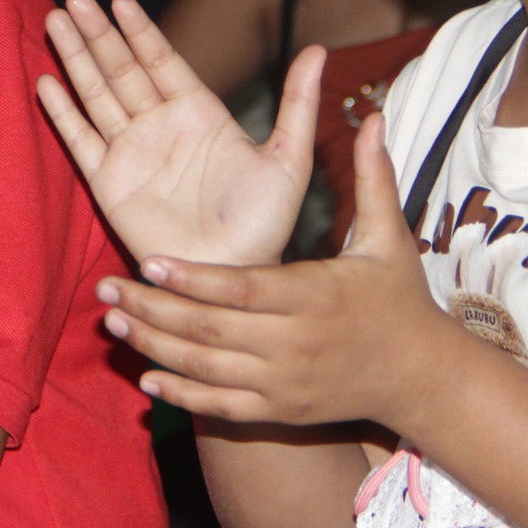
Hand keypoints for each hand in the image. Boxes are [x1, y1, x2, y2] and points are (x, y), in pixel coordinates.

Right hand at [37, 0, 321, 267]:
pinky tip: (47, 82)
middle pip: (122, 69)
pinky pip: (81, 141)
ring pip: (97, 95)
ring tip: (55, 20)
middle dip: (99, 34)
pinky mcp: (109, 183)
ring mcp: (132, 152)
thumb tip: (320, 50)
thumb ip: (297, 103)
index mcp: (199, 114)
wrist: (231, 277)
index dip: (141, 31)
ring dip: (76, 59)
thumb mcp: (288, 159)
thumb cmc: (264, 225)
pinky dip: (63, 113)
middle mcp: (160, 126)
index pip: (163, 61)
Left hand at [94, 118, 459, 427]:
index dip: (192, 278)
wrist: (421, 378)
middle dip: (153, 309)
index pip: (242, 288)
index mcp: (314, 296)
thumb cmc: (399, 299)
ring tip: (113, 322)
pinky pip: (221, 406)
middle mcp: (295, 344)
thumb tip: (373, 115)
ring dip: (154, 346)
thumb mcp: (389, 237)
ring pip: (207, 368)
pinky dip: (183, 393)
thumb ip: (372, 177)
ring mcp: (285, 384)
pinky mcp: (280, 412)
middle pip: (210, 329)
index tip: (148, 260)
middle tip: (105, 288)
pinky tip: (147, 376)